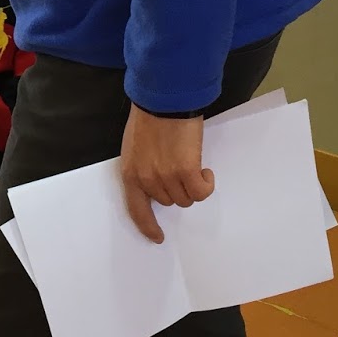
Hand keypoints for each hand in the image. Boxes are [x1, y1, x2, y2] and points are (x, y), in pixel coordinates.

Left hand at [120, 105, 212, 243]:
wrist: (163, 100)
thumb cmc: (149, 117)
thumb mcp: (135, 147)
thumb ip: (143, 167)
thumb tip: (157, 180)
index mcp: (130, 173)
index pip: (136, 210)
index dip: (147, 226)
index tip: (157, 236)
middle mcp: (147, 179)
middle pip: (168, 201)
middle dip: (177, 189)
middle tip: (182, 168)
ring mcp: (166, 177)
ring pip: (186, 198)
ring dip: (193, 185)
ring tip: (193, 163)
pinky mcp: (186, 171)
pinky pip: (201, 192)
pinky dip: (207, 184)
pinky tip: (205, 170)